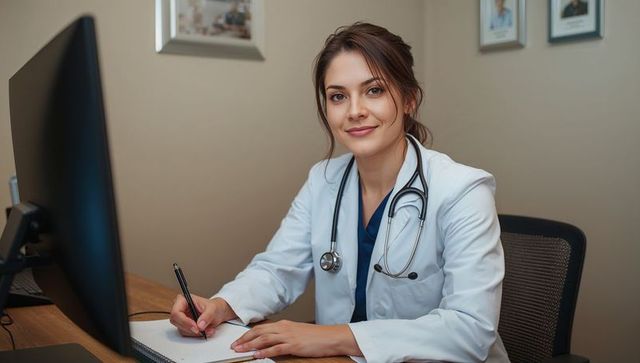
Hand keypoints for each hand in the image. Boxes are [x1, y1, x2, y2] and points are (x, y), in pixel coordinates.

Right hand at [169, 295, 236, 337]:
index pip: (176, 312)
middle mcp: (180, 309)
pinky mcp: (185, 326)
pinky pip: (186, 334)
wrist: (218, 312)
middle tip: (201, 330)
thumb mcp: (213, 309)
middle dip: (190, 328)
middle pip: (176, 322)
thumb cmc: (214, 307)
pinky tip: (205, 330)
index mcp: (183, 300)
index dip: (184, 321)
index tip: (195, 326)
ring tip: (207, 329)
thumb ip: (207, 316)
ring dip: (195, 332)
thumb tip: (200, 325)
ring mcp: (182, 318)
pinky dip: (196, 334)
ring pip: (181, 329)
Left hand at [231, 320, 361, 358]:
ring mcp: (289, 336)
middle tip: (234, 346)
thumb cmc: (315, 336)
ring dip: (250, 345)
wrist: (330, 337)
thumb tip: (270, 342)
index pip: (261, 327)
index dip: (248, 334)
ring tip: (240, 351)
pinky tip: (257, 355)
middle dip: (245, 339)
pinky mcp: (294, 345)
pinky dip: (265, 352)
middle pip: (259, 332)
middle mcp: (284, 328)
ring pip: (264, 339)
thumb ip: (283, 335)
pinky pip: (276, 348)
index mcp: (284, 324)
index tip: (238, 340)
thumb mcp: (296, 332)